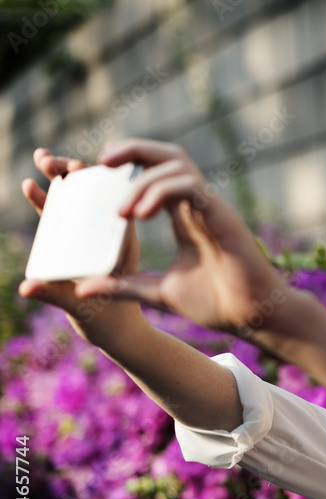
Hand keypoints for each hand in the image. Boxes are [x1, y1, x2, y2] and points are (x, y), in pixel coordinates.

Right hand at [18, 149, 146, 346]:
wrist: (117, 334)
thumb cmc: (110, 322)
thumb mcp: (83, 308)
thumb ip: (55, 295)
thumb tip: (26, 286)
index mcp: (121, 244)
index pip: (113, 203)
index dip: (95, 182)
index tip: (76, 169)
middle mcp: (108, 236)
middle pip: (93, 195)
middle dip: (72, 174)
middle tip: (51, 161)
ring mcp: (91, 239)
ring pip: (77, 203)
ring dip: (59, 181)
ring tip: (42, 159)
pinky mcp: (77, 245)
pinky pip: (63, 219)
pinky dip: (48, 203)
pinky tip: (31, 187)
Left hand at [74, 139, 289, 337]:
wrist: (251, 316)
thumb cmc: (217, 303)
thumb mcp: (157, 292)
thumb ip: (123, 286)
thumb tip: (82, 288)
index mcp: (184, 217)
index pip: (155, 173)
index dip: (127, 165)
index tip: (98, 175)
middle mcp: (197, 206)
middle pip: (167, 156)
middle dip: (133, 150)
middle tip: (103, 162)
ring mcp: (211, 208)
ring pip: (176, 165)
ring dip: (142, 180)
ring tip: (123, 212)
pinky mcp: (222, 216)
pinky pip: (190, 186)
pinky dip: (162, 191)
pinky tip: (142, 215)